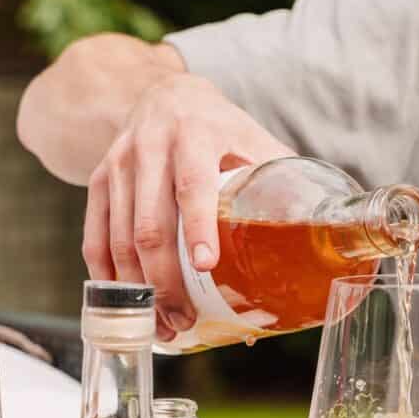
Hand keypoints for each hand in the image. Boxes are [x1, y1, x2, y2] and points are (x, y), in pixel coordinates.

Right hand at [82, 73, 290, 338]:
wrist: (166, 93)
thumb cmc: (221, 128)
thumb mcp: (254, 139)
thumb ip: (282, 180)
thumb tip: (323, 235)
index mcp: (195, 136)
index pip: (193, 185)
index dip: (198, 226)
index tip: (206, 266)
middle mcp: (150, 148)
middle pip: (149, 224)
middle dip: (165, 280)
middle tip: (183, 319)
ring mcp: (118, 165)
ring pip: (118, 237)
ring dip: (138, 289)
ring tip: (161, 324)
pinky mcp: (98, 180)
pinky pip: (94, 235)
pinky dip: (107, 275)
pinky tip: (126, 303)